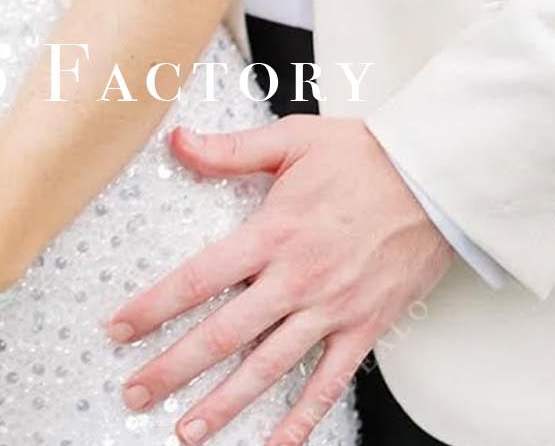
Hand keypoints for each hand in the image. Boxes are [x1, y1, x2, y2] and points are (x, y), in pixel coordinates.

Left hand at [104, 118, 454, 445]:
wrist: (434, 181)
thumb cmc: (364, 156)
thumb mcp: (291, 139)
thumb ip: (230, 148)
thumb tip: (178, 141)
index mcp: (273, 232)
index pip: (200, 278)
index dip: (155, 307)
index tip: (119, 328)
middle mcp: (297, 278)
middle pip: (224, 335)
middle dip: (174, 367)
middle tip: (135, 392)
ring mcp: (331, 310)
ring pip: (268, 368)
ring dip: (224, 404)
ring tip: (187, 430)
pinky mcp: (363, 329)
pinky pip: (327, 384)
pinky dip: (300, 419)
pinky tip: (274, 444)